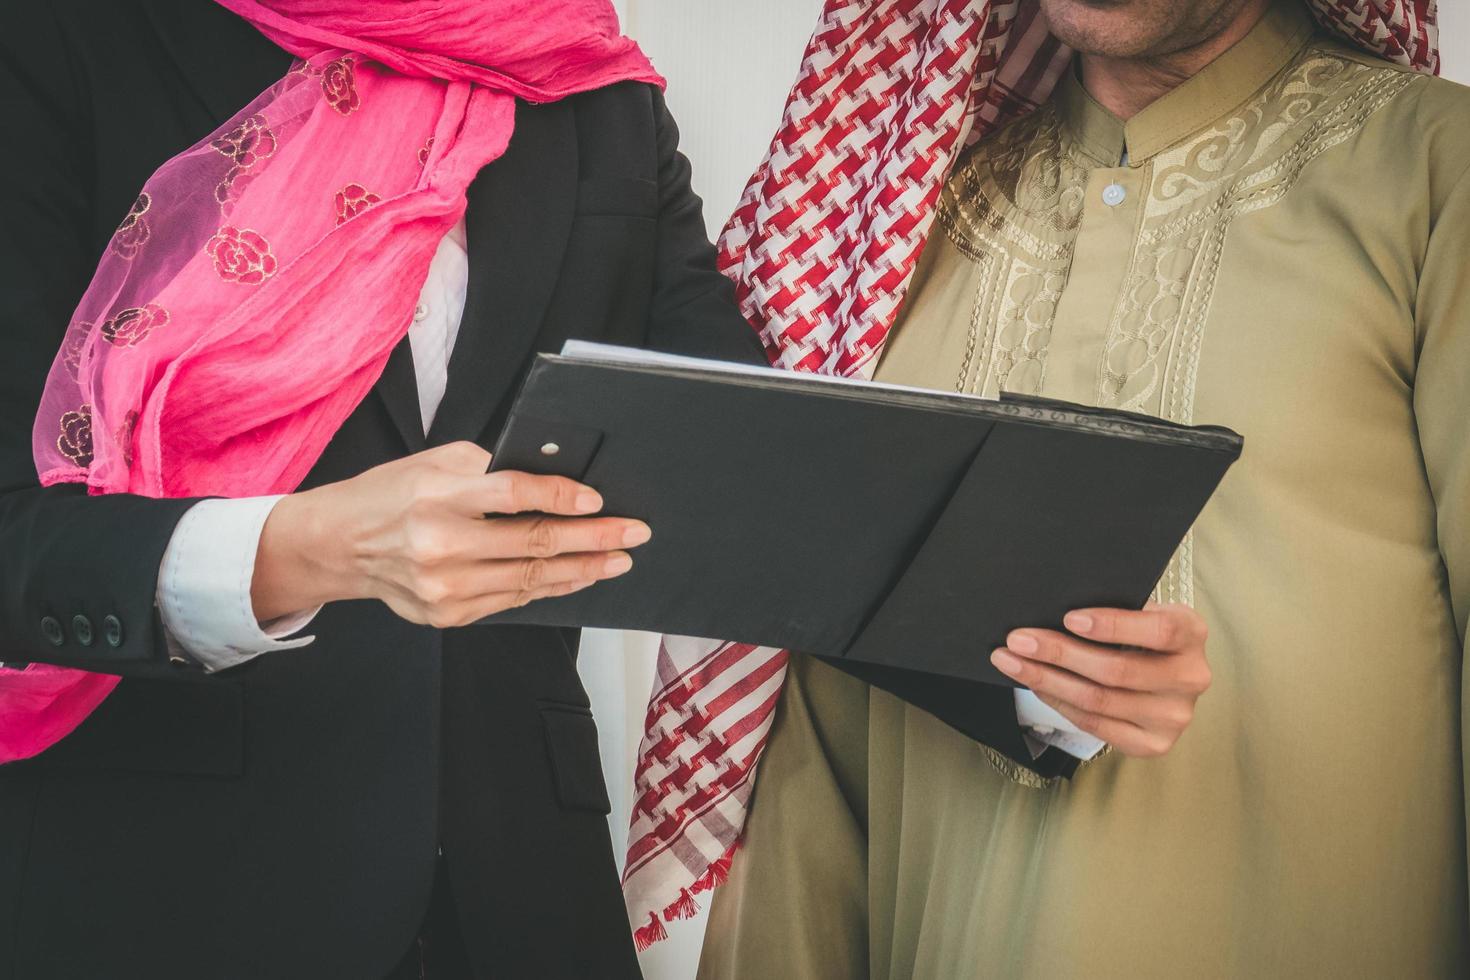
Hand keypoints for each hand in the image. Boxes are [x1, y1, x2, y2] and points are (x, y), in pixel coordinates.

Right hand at [252, 441, 648, 627]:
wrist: (338, 546)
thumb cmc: (390, 496)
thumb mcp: (433, 464)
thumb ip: (491, 469)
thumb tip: (556, 476)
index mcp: (437, 497)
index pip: (511, 495)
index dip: (560, 497)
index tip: (598, 499)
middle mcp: (439, 546)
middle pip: (532, 543)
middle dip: (592, 538)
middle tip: (632, 533)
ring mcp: (443, 588)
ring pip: (530, 580)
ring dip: (582, 570)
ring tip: (617, 559)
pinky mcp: (447, 615)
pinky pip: (512, 601)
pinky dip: (550, 589)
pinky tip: (576, 576)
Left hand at [989, 602, 1210, 757]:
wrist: (1165, 674)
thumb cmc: (1142, 634)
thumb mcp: (1141, 613)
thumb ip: (1115, 611)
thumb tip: (1049, 610)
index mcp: (1192, 634)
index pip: (1159, 631)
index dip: (1112, 625)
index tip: (1068, 618)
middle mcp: (1190, 678)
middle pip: (1117, 671)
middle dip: (1059, 653)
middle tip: (1018, 640)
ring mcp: (1174, 716)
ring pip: (1099, 701)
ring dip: (1047, 680)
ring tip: (1012, 662)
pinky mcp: (1153, 744)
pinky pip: (1096, 725)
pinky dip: (1059, 702)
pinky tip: (1037, 685)